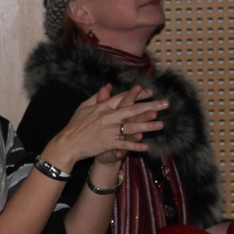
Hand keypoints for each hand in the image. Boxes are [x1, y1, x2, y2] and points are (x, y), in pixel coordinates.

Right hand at [44, 84, 167, 168]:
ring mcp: (108, 130)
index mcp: (103, 107)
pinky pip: (124, 145)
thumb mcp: (83, 107)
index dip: (138, 94)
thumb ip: (97, 97)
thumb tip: (107, 87)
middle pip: (133, 110)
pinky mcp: (107, 143)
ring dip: (148, 126)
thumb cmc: (74, 126)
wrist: (67, 144)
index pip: (123, 98)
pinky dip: (135, 146)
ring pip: (132, 127)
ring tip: (161, 124)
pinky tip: (146, 146)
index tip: (150, 91)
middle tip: (166, 104)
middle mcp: (108, 117)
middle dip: (151, 106)